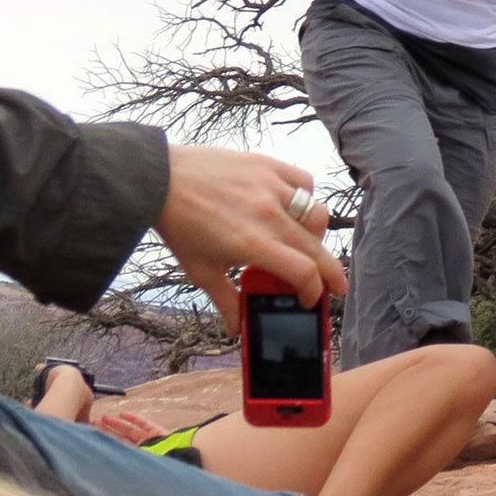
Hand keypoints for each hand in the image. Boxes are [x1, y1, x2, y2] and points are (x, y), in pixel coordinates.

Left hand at [153, 145, 346, 328]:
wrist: (158, 180)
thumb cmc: (179, 226)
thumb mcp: (200, 270)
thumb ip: (226, 301)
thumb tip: (239, 330)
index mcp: (251, 244)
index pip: (304, 272)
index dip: (314, 291)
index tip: (310, 299)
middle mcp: (268, 215)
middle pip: (318, 249)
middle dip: (331, 273)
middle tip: (336, 285)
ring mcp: (271, 187)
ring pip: (317, 215)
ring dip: (317, 234)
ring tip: (307, 242)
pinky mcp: (268, 165)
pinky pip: (304, 182)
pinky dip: (305, 197)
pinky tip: (293, 207)